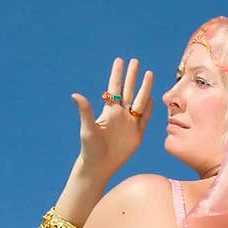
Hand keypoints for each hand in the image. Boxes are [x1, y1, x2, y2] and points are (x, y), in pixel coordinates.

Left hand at [71, 57, 153, 178]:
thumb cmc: (90, 148)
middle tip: (135, 61)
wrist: (100, 166)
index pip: (114, 88)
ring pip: (139, 101)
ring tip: (149, 73)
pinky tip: (152, 99)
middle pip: (129, 90)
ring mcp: (130, 123)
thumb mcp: (87, 128)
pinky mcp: (137, 134)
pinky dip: (148, 108)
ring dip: (144, 88)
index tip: (120, 60)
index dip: (117, 74)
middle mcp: (120, 114)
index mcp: (109, 111)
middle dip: (132, 76)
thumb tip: (75, 94)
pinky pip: (144, 118)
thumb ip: (85, 110)